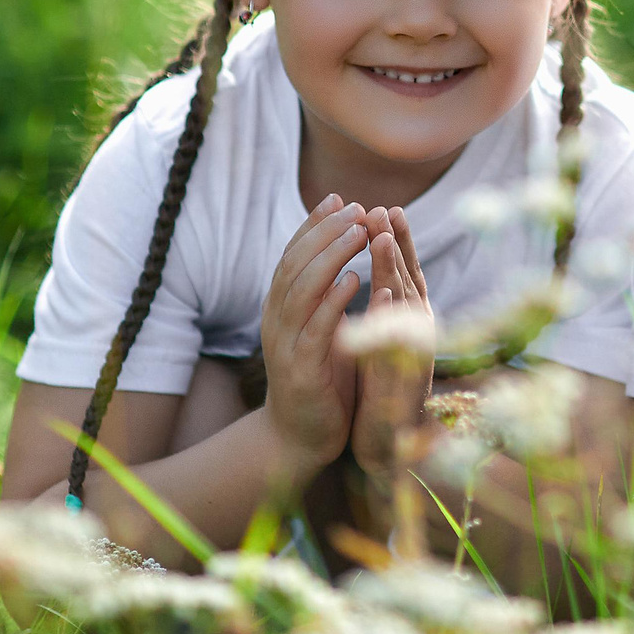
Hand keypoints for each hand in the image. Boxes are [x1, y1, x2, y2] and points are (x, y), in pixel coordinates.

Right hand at [258, 194, 369, 470]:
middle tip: (355, 209)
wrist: (301, 436)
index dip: (312, 224)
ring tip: (358, 233)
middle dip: (324, 232)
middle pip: (294, 264)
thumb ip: (325, 290)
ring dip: (330, 257)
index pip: (292, 255)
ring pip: (302, 290)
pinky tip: (355, 280)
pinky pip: (316, 329)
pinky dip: (333, 301)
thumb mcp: (319, 325)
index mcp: (280, 307)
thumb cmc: (320, 376)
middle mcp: (276, 320)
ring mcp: (285, 345)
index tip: (338, 197)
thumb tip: (342, 245)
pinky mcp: (302, 370)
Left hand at [349, 207, 434, 480]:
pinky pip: (396, 340)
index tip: (386, 207)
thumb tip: (384, 269)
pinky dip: (390, 317)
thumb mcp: (382, 338)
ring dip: (395, 270)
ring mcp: (413, 357)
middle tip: (384, 209)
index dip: (398, 241)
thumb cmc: (380, 387)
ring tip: (381, 240)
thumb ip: (386, 305)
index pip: (407, 273)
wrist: (383, 444)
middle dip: (397, 244)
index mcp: (411, 322)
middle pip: (410, 279)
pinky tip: (383, 295)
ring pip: (406, 306)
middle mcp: (418, 334)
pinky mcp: (400, 381)